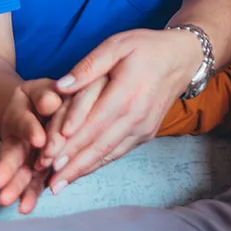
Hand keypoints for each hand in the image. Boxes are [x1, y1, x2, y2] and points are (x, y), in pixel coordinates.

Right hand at [0, 77, 63, 212]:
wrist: (40, 108)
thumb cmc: (46, 96)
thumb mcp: (42, 89)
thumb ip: (45, 94)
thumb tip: (51, 102)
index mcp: (21, 114)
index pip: (26, 121)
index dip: (31, 130)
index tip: (39, 141)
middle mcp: (18, 137)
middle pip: (12, 152)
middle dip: (6, 168)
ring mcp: (24, 155)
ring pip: (18, 171)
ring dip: (13, 186)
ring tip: (5, 201)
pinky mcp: (35, 169)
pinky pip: (32, 182)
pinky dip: (28, 195)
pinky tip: (25, 208)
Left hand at [39, 28, 200, 190]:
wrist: (181, 58)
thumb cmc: (146, 48)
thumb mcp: (116, 45)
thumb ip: (88, 66)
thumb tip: (61, 86)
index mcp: (128, 92)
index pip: (94, 123)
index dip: (71, 142)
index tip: (48, 157)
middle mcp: (137, 115)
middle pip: (99, 145)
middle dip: (72, 166)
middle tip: (48, 184)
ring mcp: (143, 128)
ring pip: (109, 154)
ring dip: (83, 170)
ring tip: (59, 186)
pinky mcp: (146, 134)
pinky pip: (119, 152)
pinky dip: (98, 164)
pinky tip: (81, 172)